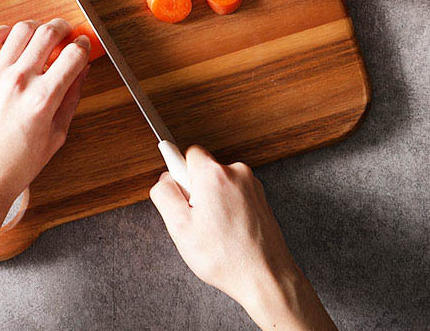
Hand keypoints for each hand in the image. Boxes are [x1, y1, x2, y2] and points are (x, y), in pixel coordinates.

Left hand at [0, 19, 89, 221]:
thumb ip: (71, 98)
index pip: (73, 55)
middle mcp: (18, 82)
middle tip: (66, 34)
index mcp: (42, 99)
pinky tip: (14, 42)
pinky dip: (7, 31)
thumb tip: (83, 70)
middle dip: (64, 28)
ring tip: (40, 38)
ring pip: (22, 29)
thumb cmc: (15, 166)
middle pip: (49, 32)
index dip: (83, 45)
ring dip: (37, 28)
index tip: (83, 45)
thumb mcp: (56, 136)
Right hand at [150, 147, 336, 330]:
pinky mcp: (262, 198)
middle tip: (198, 220)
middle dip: (198, 190)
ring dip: (215, 201)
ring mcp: (252, 185)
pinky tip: (230, 232)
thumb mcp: (179, 227)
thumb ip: (165, 194)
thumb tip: (164, 179)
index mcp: (214, 174)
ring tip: (217, 231)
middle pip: (206, 169)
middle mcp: (236, 172)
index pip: (189, 153)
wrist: (265, 276)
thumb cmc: (225, 256)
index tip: (182, 193)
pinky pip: (236, 194)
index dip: (181, 175)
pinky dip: (230, 208)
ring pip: (221, 183)